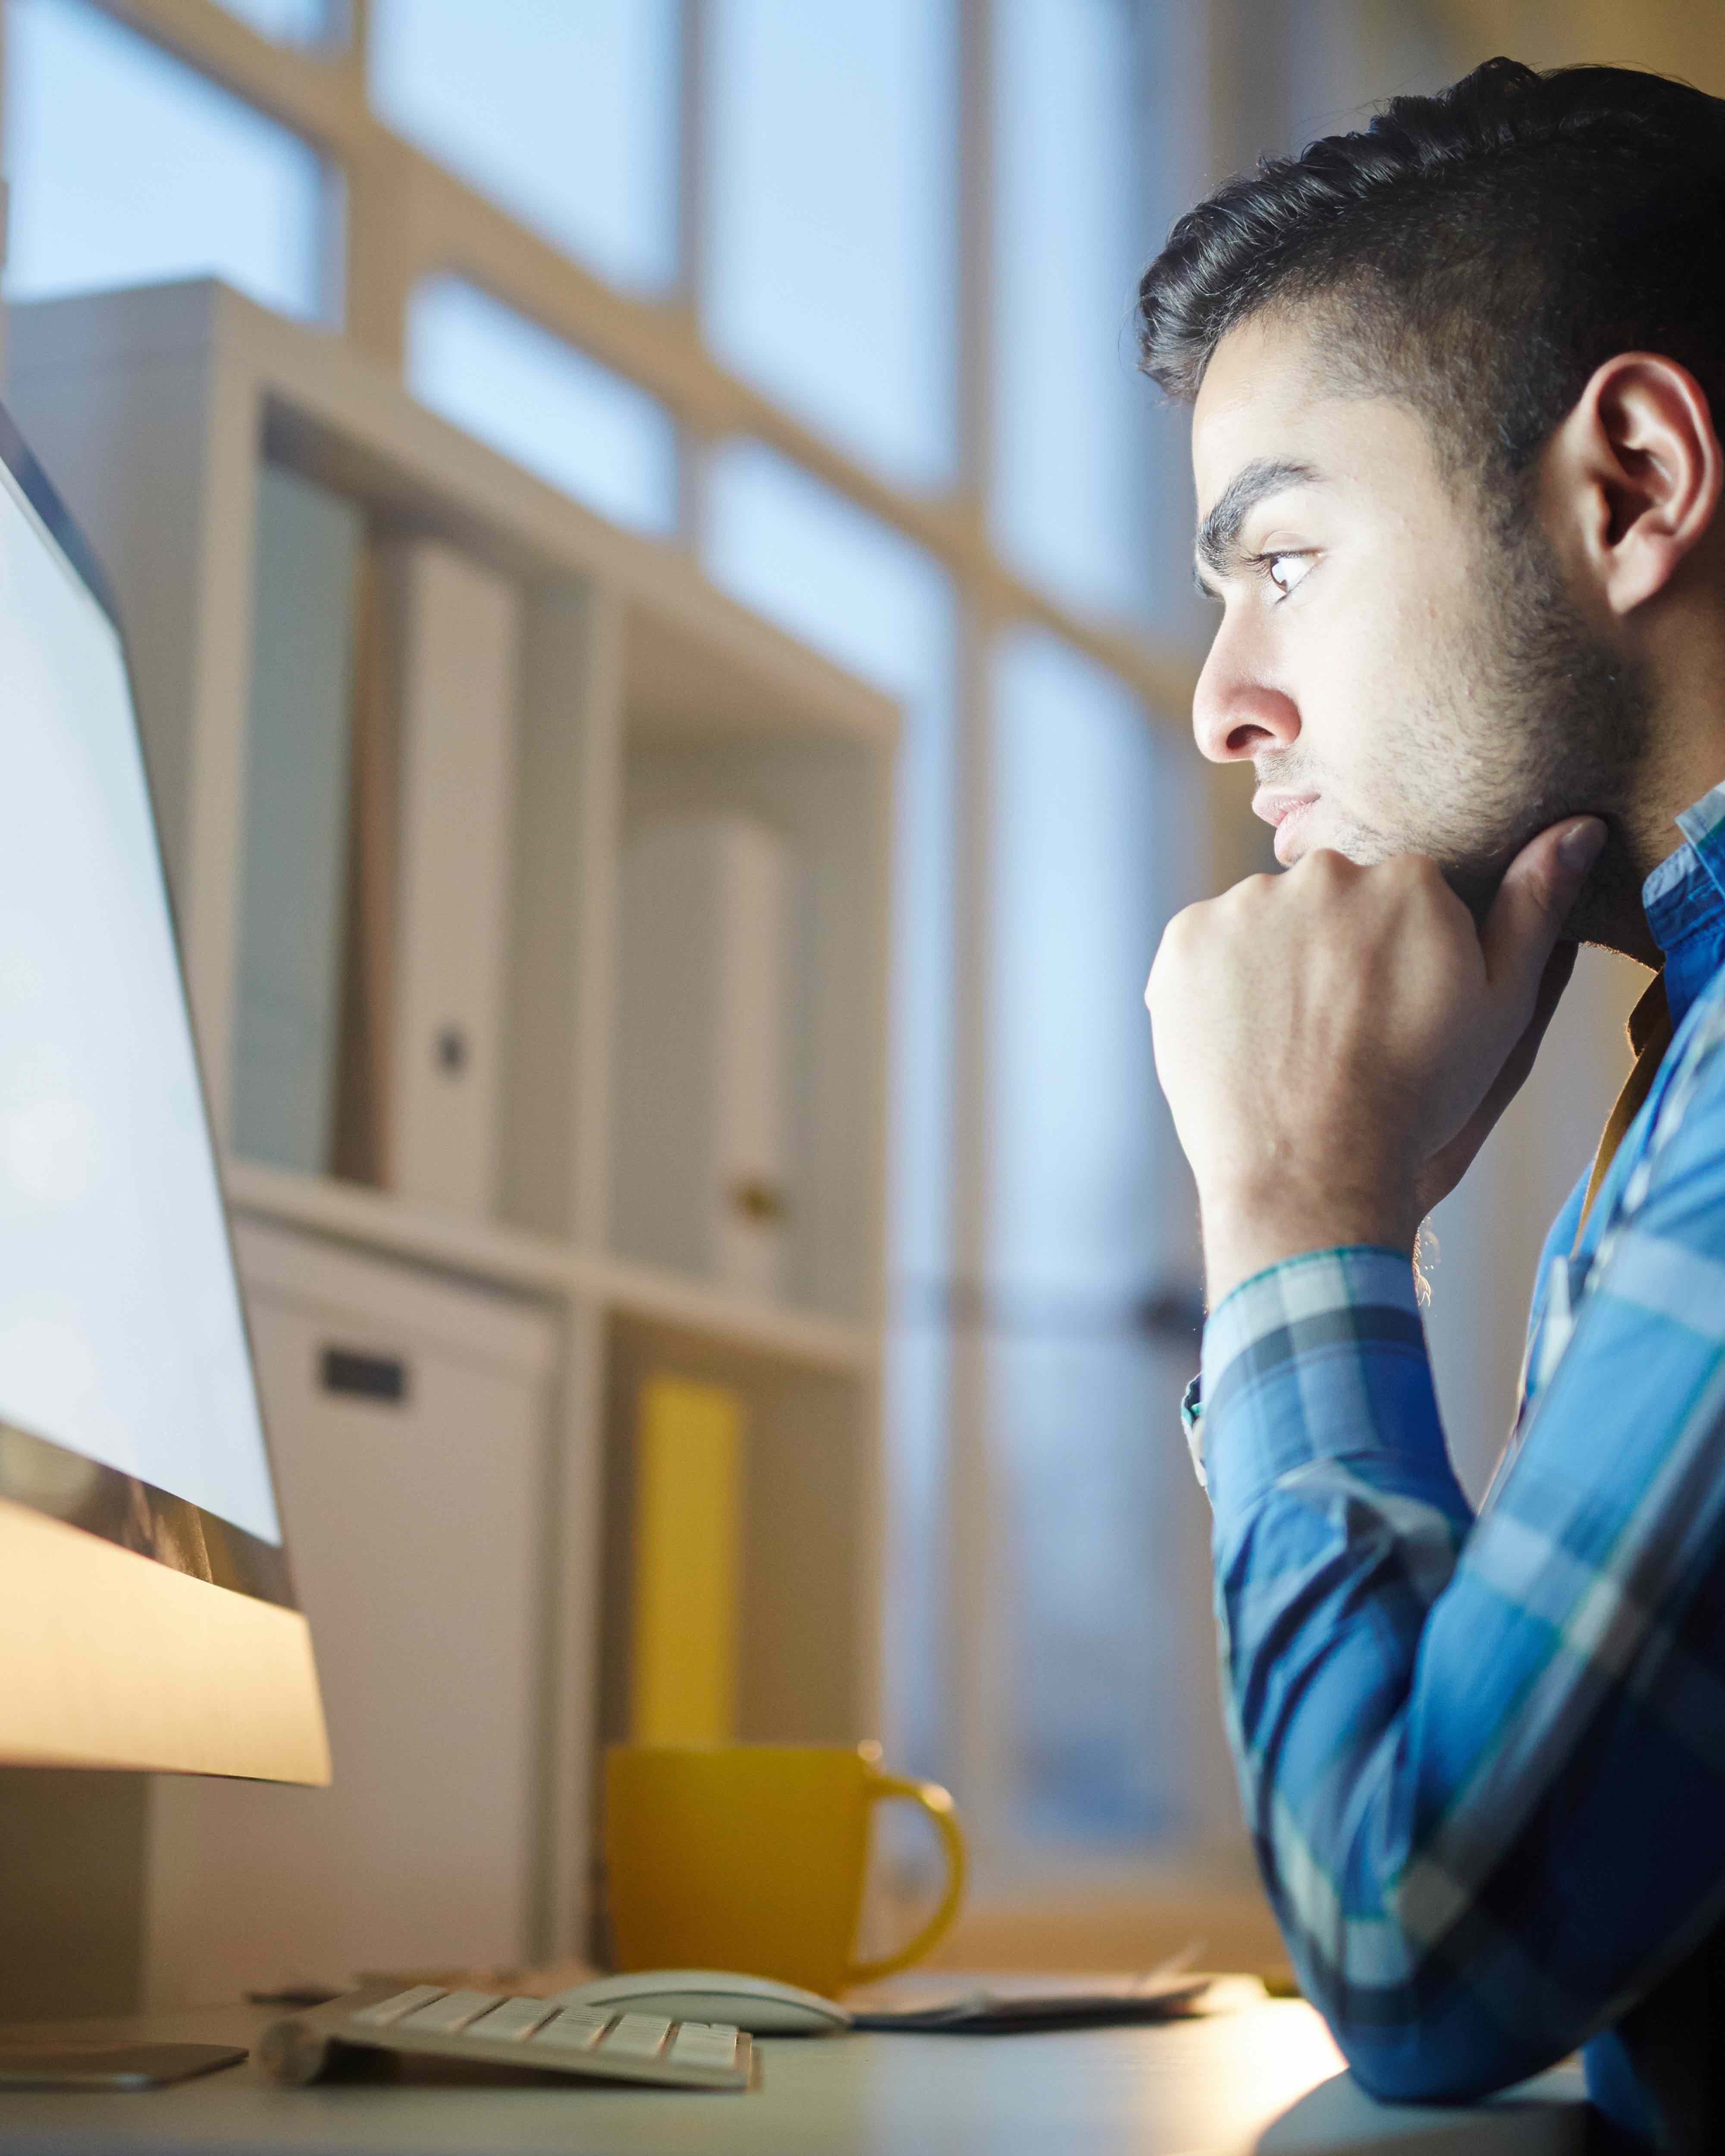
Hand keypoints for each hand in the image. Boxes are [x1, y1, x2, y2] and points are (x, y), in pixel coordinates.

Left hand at [1144, 817, 1606, 1304]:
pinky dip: (1216, 984)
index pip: (1400, 897)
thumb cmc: (1418, 1098)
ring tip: (1287, 1042)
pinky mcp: (1183, 942)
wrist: (1312, 1172)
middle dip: (1332, 952)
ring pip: (1264, 921)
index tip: (1391, 1013)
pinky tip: (1241, 1039)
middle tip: (1338, 1033)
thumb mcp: (1500, 1009)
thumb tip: (1576, 828)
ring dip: (1273, 965)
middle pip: (1328, 901)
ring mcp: (1246, 905)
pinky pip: (1205, 947)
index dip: (1396, 959)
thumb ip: (1534, 908)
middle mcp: (1324, 874)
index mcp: (1409, 878)